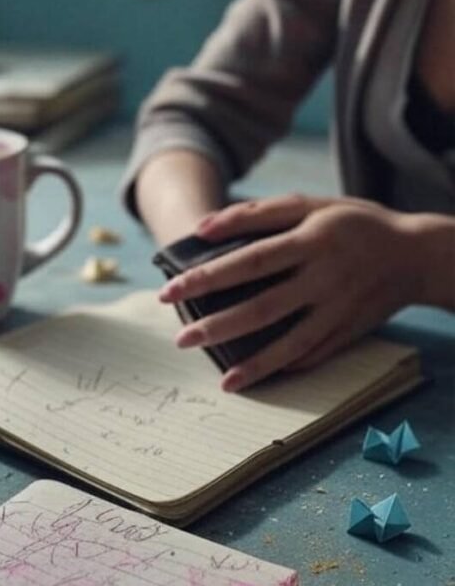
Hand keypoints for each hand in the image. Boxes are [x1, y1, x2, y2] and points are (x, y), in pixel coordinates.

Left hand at [158, 194, 419, 390]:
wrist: (416, 253)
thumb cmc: (353, 223)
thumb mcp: (312, 205)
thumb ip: (257, 214)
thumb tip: (202, 229)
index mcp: (312, 240)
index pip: (248, 261)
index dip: (207, 278)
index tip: (169, 292)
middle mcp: (325, 277)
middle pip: (263, 307)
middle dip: (218, 327)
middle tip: (181, 339)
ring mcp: (339, 309)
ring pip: (291, 343)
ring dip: (254, 364)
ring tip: (222, 380)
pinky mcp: (349, 331)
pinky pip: (314, 355)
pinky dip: (286, 369)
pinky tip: (258, 379)